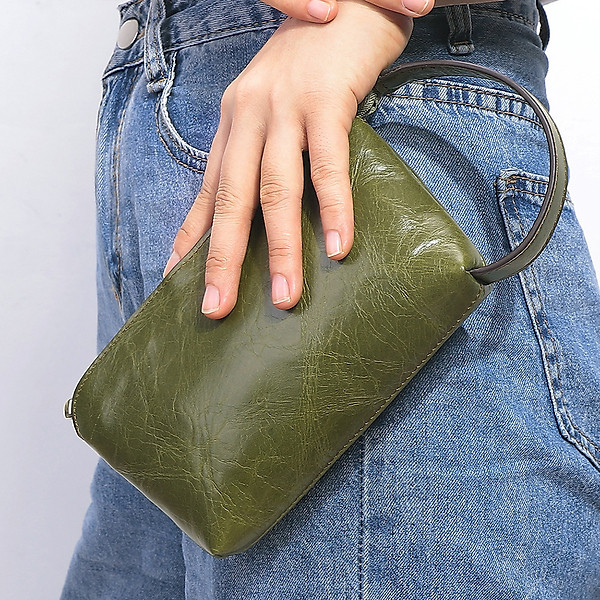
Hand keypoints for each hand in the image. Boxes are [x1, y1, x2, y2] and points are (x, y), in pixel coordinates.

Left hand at [164, 0, 411, 318]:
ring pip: (275, 189)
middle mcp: (248, 118)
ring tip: (285, 298)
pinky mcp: (325, 100)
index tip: (176, 283)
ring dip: (278, 249)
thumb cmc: (313, 64)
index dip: (190, 239)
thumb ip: (265, 155)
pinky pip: (328, 164)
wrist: (344, 2)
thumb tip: (266, 212)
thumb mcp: (275, 110)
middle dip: (222, 259)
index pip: (206, 192)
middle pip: (230, 200)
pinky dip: (333, 208)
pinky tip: (338, 246)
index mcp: (234, 125)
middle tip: (217, 310)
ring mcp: (284, 108)